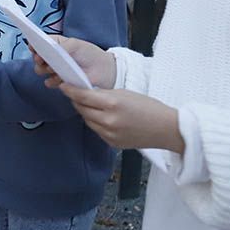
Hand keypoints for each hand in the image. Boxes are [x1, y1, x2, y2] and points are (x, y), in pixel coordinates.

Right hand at [32, 36, 117, 88]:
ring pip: (40, 70)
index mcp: (55, 45)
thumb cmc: (90, 54)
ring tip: (54, 69)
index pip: (39, 42)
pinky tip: (60, 79)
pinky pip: (49, 82)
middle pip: (37, 58)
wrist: (103, 71)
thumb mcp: (76, 44)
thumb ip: (62, 45)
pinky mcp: (59, 82)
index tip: (33, 47)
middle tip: (43, 60)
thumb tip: (49, 48)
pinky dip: (52, 81)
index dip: (34, 45)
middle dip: (38, 59)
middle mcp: (52, 57)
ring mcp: (55, 70)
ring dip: (44, 70)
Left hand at [55, 85, 184, 152]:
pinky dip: (95, 123)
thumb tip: (86, 93)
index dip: (70, 90)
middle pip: (82, 109)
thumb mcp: (125, 93)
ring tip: (90, 105)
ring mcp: (109, 134)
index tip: (64, 86)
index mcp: (112, 104)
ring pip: (87, 121)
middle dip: (77, 101)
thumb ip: (103, 94)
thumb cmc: (148, 107)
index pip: (82, 96)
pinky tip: (102, 117)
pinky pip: (97, 130)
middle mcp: (108, 121)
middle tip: (75, 93)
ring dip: (85, 112)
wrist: (165, 129)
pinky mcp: (111, 143)